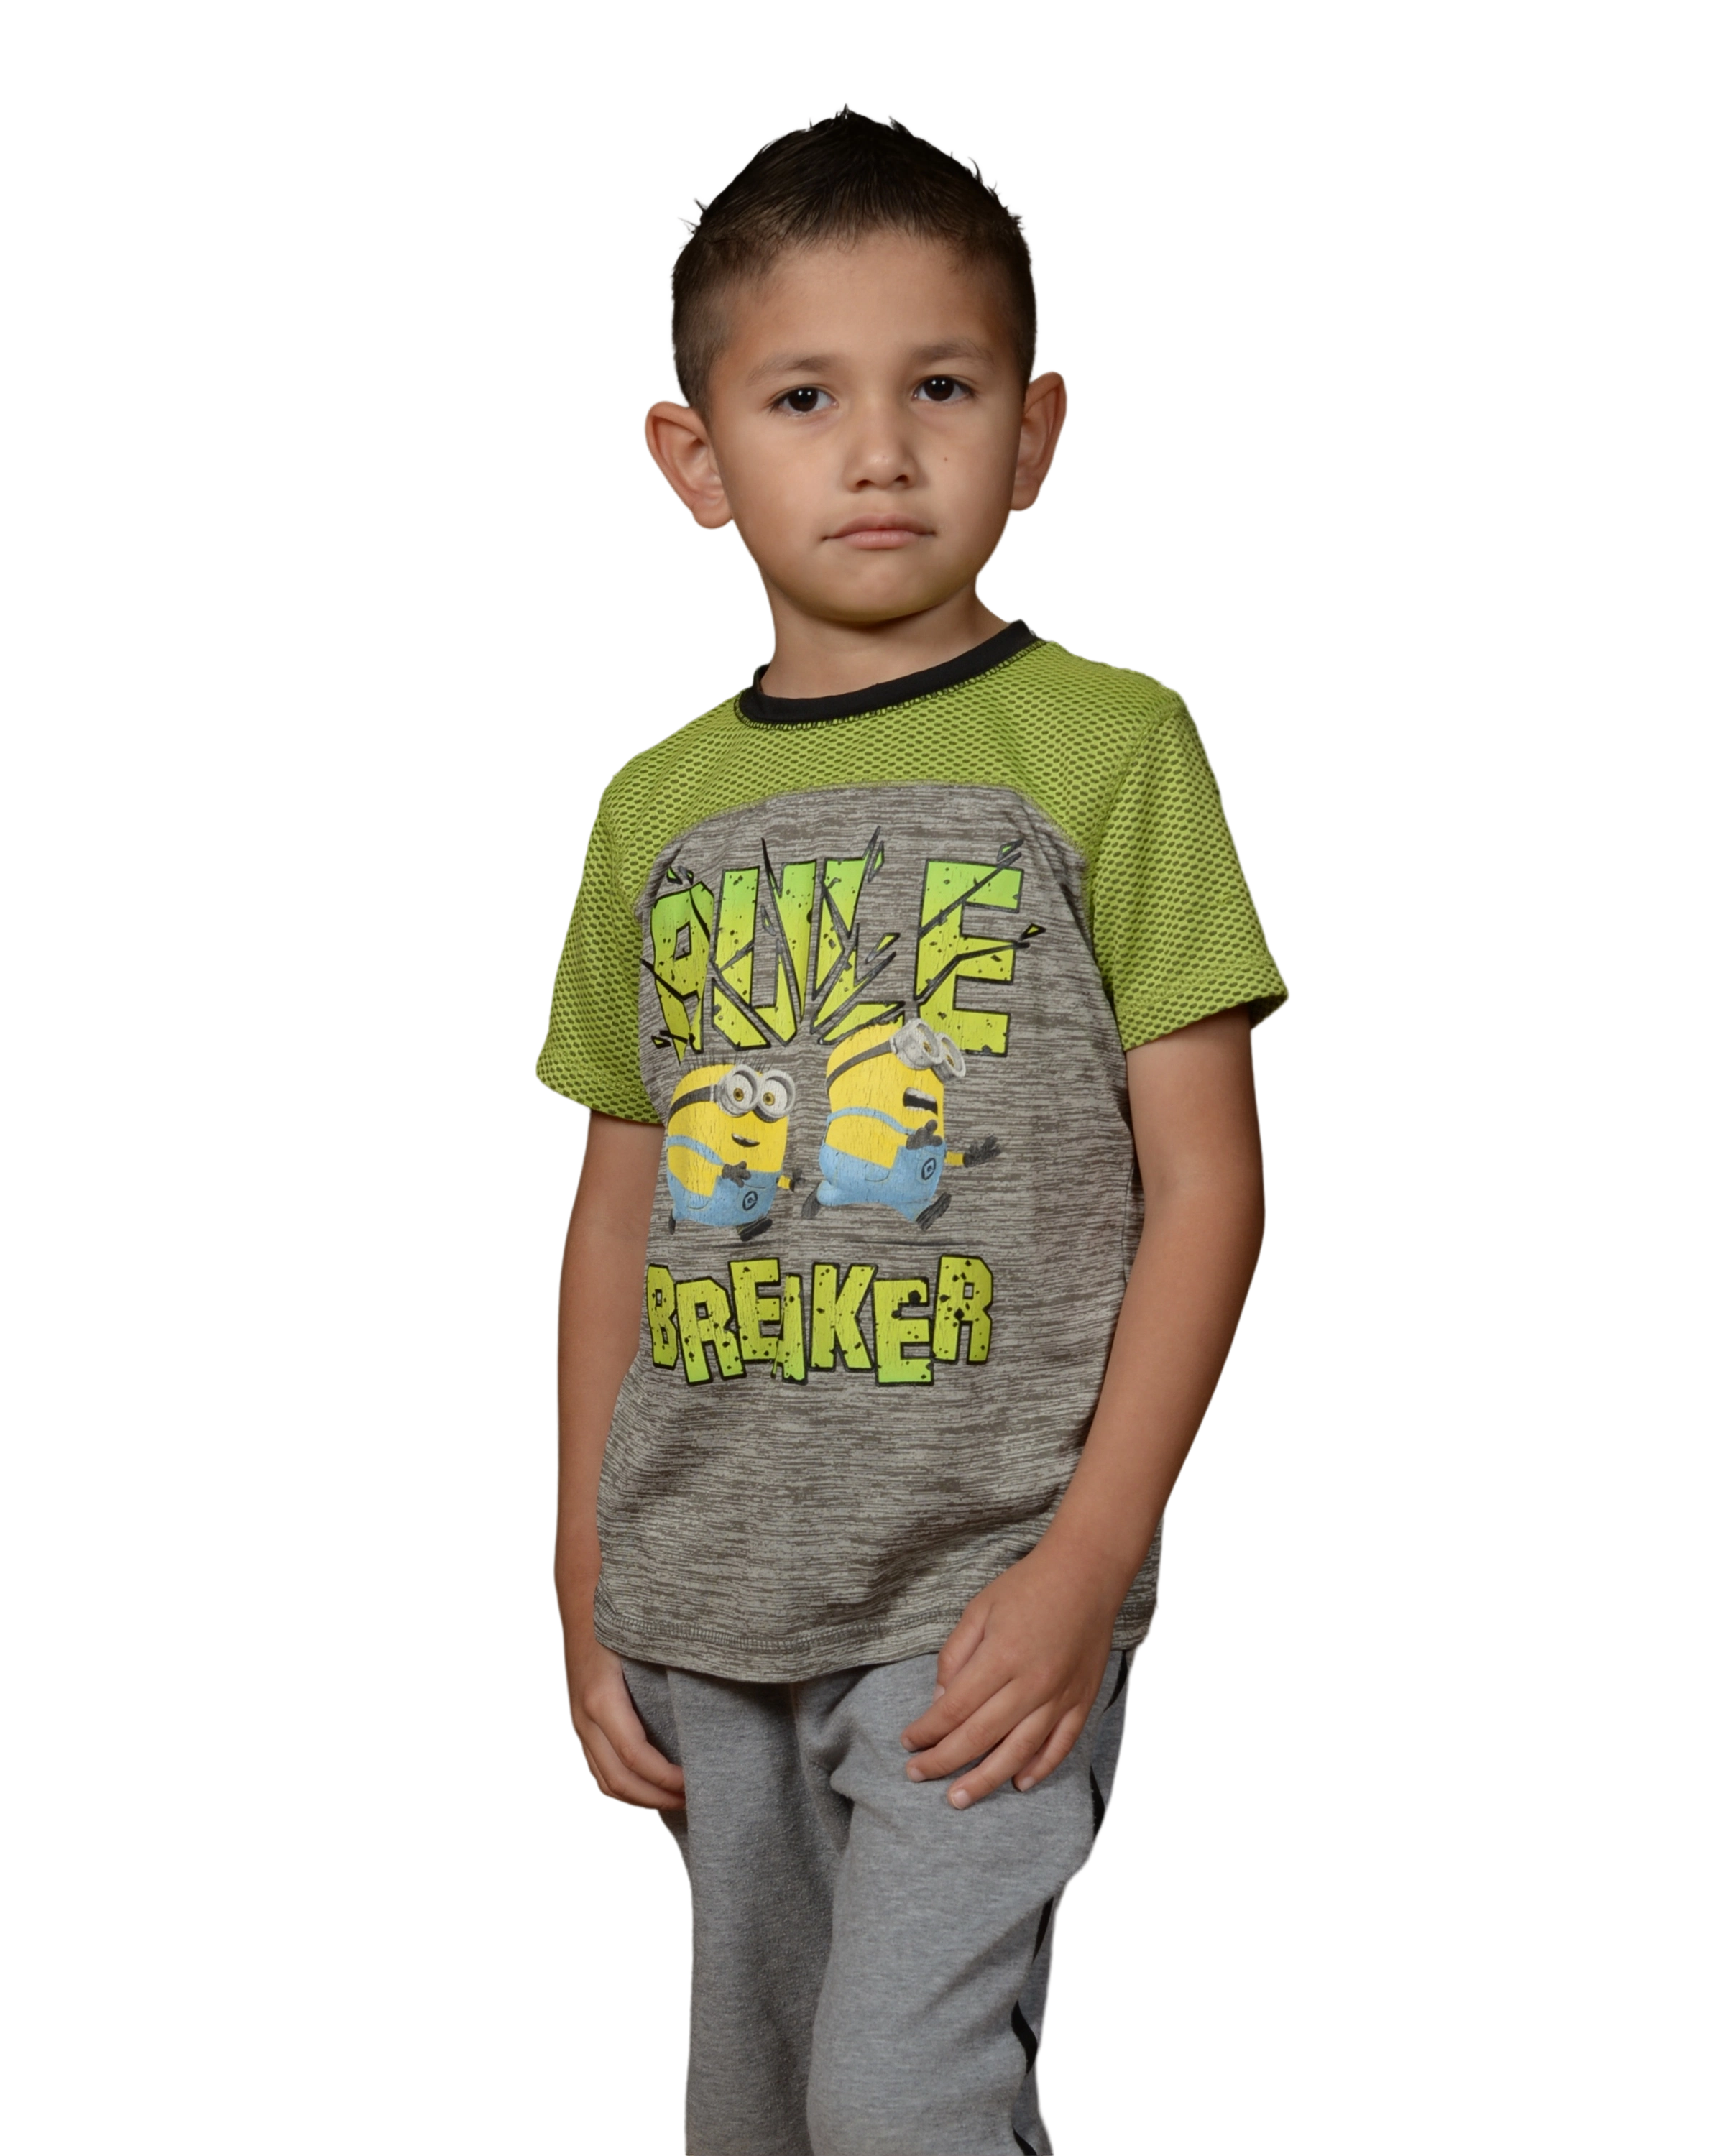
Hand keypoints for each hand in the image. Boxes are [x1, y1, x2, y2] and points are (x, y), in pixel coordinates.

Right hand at [562, 1600, 686, 1813]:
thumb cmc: (622, 1616)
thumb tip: (721, 1675)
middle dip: (658, 1799)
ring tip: (678, 1801)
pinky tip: (653, 1788)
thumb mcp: (646, 1638)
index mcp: (601, 1697)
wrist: (581, 1600)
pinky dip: (625, 1789)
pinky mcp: (581, 1726)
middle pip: (618, 1781)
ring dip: (642, 1800)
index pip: (635, 1757)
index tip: (696, 1784)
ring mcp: (579, 1724)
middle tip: (695, 1801)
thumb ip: (674, 1663)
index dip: (665, 1779)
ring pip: (605, 1783)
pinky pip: (599, 1771)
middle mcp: (584, 1718)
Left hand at [898, 1541, 1119, 1808]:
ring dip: (985, 1779)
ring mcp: (1060, 1696)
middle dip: (944, 1762)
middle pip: (980, 1737)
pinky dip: (1040, 1769)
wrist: (1086, 1573)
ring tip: (958, 1798)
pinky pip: (1060, 1745)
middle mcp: (1031, 1683)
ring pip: (1018, 1752)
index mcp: (1001, 1657)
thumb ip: (955, 1657)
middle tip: (917, 1775)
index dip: (926, 1732)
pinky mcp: (1082, 1700)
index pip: (954, 1709)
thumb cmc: (1027, 1587)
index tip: (907, 1743)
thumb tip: (939, 1703)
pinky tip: (1018, 1784)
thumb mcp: (978, 1610)